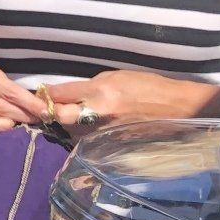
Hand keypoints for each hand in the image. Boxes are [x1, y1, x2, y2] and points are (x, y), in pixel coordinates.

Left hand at [44, 72, 212, 137]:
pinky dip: (83, 135)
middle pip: (59, 116)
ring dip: (65, 125)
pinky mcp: (114, 143)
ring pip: (71, 131)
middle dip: (49, 113)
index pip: (60, 94)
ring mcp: (106, 130)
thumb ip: (88, 86)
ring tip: (65, 119)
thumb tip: (66, 92)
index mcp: (100, 91)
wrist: (179, 107)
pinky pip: (89, 139)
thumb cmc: (148, 86)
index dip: (46, 95)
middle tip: (45, 111)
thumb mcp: (116, 77)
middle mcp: (100, 112)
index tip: (40, 95)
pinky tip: (85, 130)